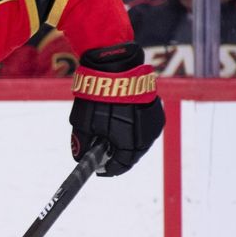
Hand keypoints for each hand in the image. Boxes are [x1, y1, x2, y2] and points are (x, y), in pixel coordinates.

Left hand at [69, 42, 164, 176]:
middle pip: (133, 154)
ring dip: (126, 143)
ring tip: (110, 139)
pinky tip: (120, 125)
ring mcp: (153, 121)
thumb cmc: (97, 98)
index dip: (109, 169)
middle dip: (117, 156)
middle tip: (103, 155)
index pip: (122, 165)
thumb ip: (82, 145)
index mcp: (130, 143)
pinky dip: (133, 130)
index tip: (99, 169)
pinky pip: (144, 127)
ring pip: (140, 140)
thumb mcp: (82, 126)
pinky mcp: (154, 108)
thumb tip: (80, 158)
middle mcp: (146, 135)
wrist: (114, 67)